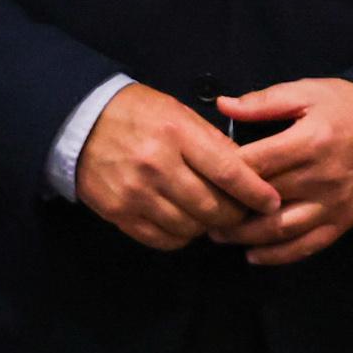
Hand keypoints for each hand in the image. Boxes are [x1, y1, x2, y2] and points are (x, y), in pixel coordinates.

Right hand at [74, 83, 279, 250]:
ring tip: (212, 216)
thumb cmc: (138, 114)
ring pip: (190, 227)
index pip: (229, 171)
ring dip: (208, 227)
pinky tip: (185, 223)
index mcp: (178, 134)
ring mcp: (136, 193)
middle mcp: (157, 166)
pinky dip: (181, 237)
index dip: (255, 193)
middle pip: (212, 207)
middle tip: (242, 212)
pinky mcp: (119, 213)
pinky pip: (162, 239)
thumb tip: (248, 171)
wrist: (79, 122)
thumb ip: (213, 142)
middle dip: (235, 215)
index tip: (272, 202)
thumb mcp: (179, 114)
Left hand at [209, 79, 352, 267]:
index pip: (254, 163)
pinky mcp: (341, 221)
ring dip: (244, 237)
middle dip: (225, 207)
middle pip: (260, 200)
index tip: (198, 174)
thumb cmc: (350, 110)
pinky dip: (278, 255)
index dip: (221, 172)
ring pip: (279, 229)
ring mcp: (331, 204)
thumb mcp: (310, 93)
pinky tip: (254, 255)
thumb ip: (266, 102)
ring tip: (218, 234)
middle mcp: (319, 178)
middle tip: (198, 208)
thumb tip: (223, 106)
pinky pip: (307, 245)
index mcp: (309, 142)